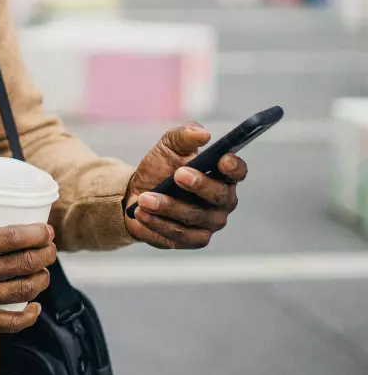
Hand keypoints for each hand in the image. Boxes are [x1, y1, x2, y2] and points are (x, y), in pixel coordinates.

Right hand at [0, 212, 55, 340]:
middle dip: (45, 253)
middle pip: (24, 263)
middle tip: (49, 247)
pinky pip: (9, 323)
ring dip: (40, 279)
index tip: (45, 229)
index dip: (36, 232)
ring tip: (43, 271)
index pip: (12, 237)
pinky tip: (34, 306)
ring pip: (22, 291)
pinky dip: (28, 316)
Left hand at [124, 123, 248, 248]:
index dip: (233, 166)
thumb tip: (203, 134)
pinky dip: (158, 222)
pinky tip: (142, 213)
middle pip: (219, 195)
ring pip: (194, 216)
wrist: (136, 195)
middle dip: (199, 184)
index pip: (237, 171)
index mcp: (222, 175)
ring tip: (144, 198)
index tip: (222, 159)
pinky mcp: (195, 239)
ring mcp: (211, 222)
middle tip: (178, 174)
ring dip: (168, 206)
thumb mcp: (168, 146)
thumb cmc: (160, 168)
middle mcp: (223, 201)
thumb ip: (184, 135)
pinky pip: (180, 234)